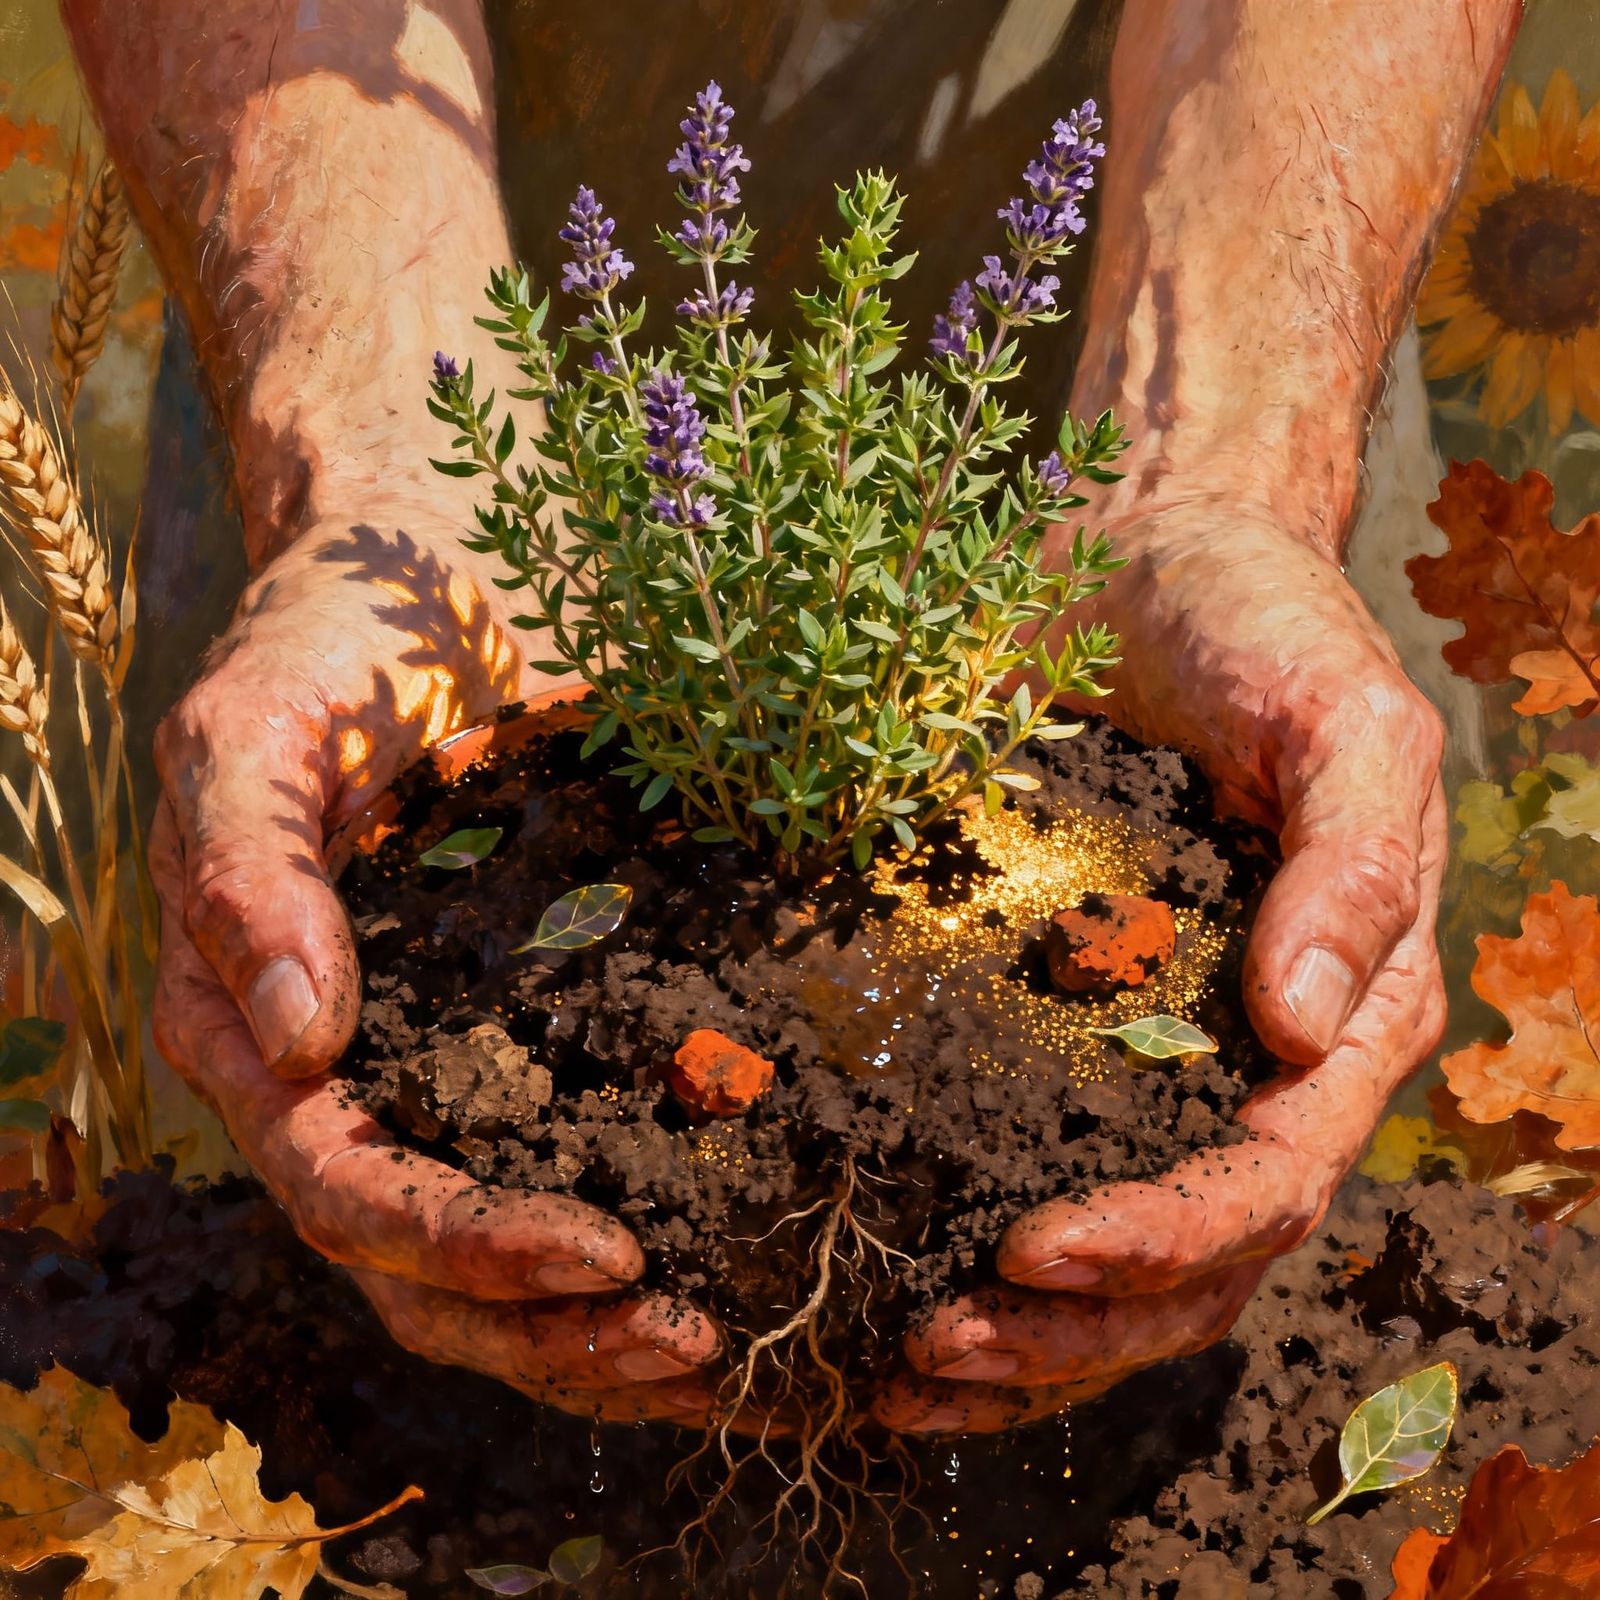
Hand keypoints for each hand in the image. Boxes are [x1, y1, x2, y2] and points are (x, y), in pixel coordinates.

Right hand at [150, 509, 720, 1422]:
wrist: (431, 576)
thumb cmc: (333, 644)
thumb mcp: (258, 728)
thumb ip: (245, 871)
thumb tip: (291, 1037)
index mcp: (256, 1032)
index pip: (345, 1187)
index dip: (462, 1242)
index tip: (606, 1252)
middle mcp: (344, 1080)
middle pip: (422, 1269)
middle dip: (549, 1327)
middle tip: (695, 1340)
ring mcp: (443, 1067)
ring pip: (496, 1264)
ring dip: (602, 1329)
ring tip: (731, 1346)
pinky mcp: (535, 1037)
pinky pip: (578, 1167)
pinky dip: (653, 1241)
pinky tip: (749, 1265)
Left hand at [878, 505, 1447, 1431]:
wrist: (1144, 559)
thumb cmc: (1259, 623)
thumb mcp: (1342, 714)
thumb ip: (1353, 861)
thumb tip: (1303, 1025)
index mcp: (1346, 1010)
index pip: (1273, 1177)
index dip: (1165, 1238)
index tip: (1032, 1248)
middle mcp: (1253, 1059)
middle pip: (1191, 1257)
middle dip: (1073, 1326)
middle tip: (939, 1349)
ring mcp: (1149, 1050)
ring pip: (1114, 1252)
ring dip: (1018, 1329)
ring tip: (900, 1366)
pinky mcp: (1052, 1020)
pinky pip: (1022, 1158)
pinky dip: (960, 1234)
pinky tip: (878, 1279)